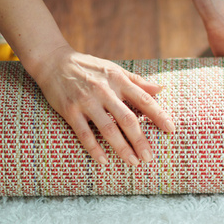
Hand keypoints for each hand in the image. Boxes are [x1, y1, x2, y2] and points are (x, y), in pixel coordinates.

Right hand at [30, 45, 173, 165]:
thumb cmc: (89, 67)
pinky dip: (94, 149)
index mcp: (118, 80)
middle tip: (149, 157)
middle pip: (127, 119)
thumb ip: (137, 81)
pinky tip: (104, 162)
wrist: (53, 61)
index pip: (143, 99)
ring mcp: (86, 101)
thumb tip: (161, 89)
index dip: (158, 115)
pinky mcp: (69, 110)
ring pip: (107, 129)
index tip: (170, 130)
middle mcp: (104, 91)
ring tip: (133, 162)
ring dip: (121, 148)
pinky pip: (84, 134)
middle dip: (140, 140)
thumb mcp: (114, 69)